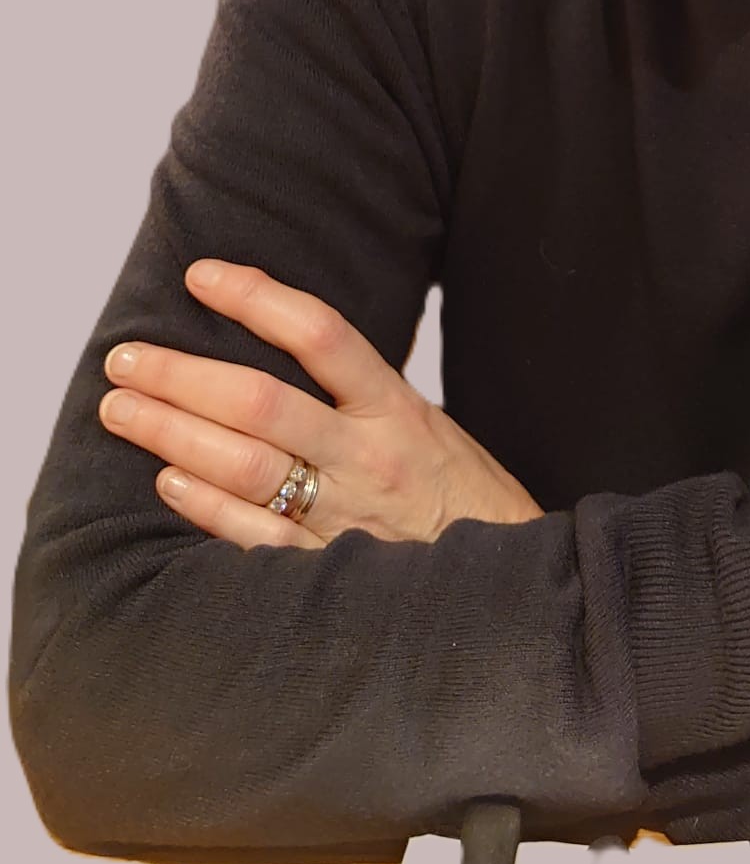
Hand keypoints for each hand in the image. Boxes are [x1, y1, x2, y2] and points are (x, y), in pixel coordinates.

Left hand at [97, 257, 545, 550]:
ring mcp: (347, 517)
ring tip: (122, 409)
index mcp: (398, 409)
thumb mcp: (427, 427)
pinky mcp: (331, 574)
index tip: (201, 276)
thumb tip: (282, 352)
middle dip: (182, 375)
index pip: (321, 333)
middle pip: (261, 401)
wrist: (513, 587)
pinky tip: (166, 482)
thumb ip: (362, 397)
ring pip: (246, 465)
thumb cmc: (462, 499)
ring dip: (172, 433)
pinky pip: (254, 538)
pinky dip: (205, 507)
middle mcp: (370, 457)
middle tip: (126, 357)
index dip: (257, 298)